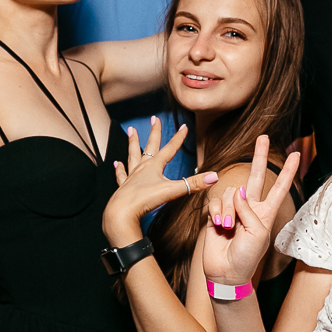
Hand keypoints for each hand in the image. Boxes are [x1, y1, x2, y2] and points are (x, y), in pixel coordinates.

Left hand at [101, 115, 217, 243]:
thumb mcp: (172, 190)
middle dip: (154, 132)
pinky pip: (122, 175)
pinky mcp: (123, 188)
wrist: (122, 212)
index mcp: (154, 166)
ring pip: (132, 155)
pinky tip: (117, 164)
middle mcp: (142, 168)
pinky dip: (120, 169)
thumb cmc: (145, 199)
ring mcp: (131, 177)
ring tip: (130, 131)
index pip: (170, 149)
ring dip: (132, 143)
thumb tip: (214, 176)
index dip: (178, 138)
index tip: (183, 126)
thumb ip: (193, 184)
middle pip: (149, 146)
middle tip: (154, 118)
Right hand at [201, 136, 299, 287]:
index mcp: (266, 213)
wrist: (226, 273)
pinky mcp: (215, 214)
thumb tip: (238, 190)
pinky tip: (218, 226)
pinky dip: (216, 213)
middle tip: (263, 136)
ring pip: (230, 193)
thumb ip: (249, 210)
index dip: (287, 172)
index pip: (279, 188)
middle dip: (258, 156)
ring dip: (228, 210)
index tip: (296, 154)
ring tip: (228, 228)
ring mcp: (232, 210)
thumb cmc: (247, 257)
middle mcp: (250, 208)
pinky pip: (215, 203)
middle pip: (255, 176)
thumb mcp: (257, 234)